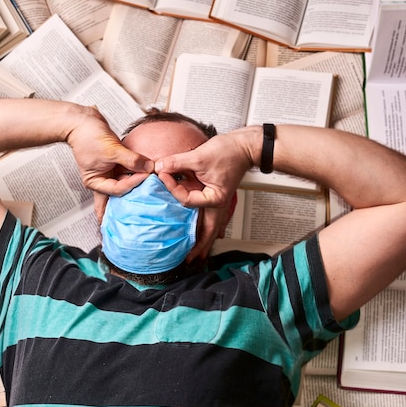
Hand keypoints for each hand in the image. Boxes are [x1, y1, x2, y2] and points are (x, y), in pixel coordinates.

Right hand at [67, 107, 153, 195]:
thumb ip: (132, 160)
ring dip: (137, 179)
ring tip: (149, 180)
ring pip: (126, 180)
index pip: (118, 189)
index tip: (145, 174)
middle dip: (135, 190)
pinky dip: (136, 169)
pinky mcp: (115, 162)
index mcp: (95, 182)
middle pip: (122, 190)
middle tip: (149, 189)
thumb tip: (148, 167)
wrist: (83, 120)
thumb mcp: (112, 150)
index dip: (133, 182)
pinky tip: (145, 169)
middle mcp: (102, 179)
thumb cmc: (87, 135)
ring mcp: (109, 171)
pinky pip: (127, 169)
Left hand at [155, 131, 250, 260]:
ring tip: (198, 255)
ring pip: (212, 227)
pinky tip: (209, 235)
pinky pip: (213, 218)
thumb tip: (160, 167)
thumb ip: (177, 162)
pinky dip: (208, 228)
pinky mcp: (218, 196)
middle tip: (190, 260)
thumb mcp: (199, 156)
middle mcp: (218, 204)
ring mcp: (220, 202)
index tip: (163, 174)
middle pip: (208, 232)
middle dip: (200, 247)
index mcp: (215, 199)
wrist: (245, 146)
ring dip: (205, 241)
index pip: (186, 200)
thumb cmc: (229, 151)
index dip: (172, 187)